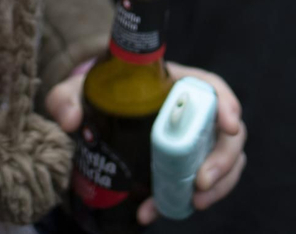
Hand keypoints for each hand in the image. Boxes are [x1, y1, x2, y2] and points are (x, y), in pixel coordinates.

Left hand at [46, 62, 246, 223]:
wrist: (95, 117)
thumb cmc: (95, 96)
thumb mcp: (79, 91)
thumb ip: (66, 98)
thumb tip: (70, 120)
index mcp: (176, 84)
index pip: (211, 87)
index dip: (227, 104)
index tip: (229, 125)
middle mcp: (192, 113)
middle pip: (227, 132)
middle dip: (223, 160)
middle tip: (200, 183)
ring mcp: (192, 142)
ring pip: (224, 162)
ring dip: (218, 185)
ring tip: (194, 203)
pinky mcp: (182, 167)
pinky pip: (197, 186)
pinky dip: (183, 201)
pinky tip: (154, 212)